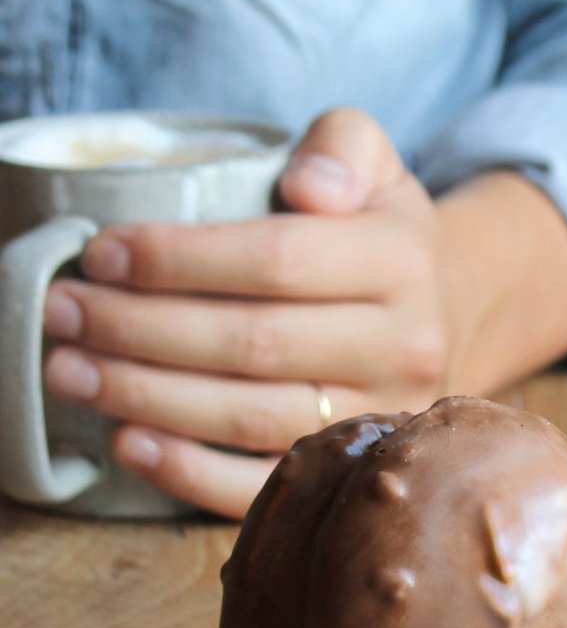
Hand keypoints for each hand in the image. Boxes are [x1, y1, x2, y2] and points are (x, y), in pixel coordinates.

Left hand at [41, 108, 566, 517]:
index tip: (102, 252)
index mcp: (401, 261)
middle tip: (63, 313)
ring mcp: (381, 414)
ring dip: (148, 398)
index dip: (179, 259)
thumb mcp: (374, 163)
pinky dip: (191, 473)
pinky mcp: (354, 465)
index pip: (278, 260)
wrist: (442, 314)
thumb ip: (342, 145)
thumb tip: (307, 186)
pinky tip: (130, 443)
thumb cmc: (377, 233)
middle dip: (141, 329)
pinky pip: (270, 482)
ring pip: (251, 417)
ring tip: (72, 371)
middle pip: (254, 344)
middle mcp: (404, 345)